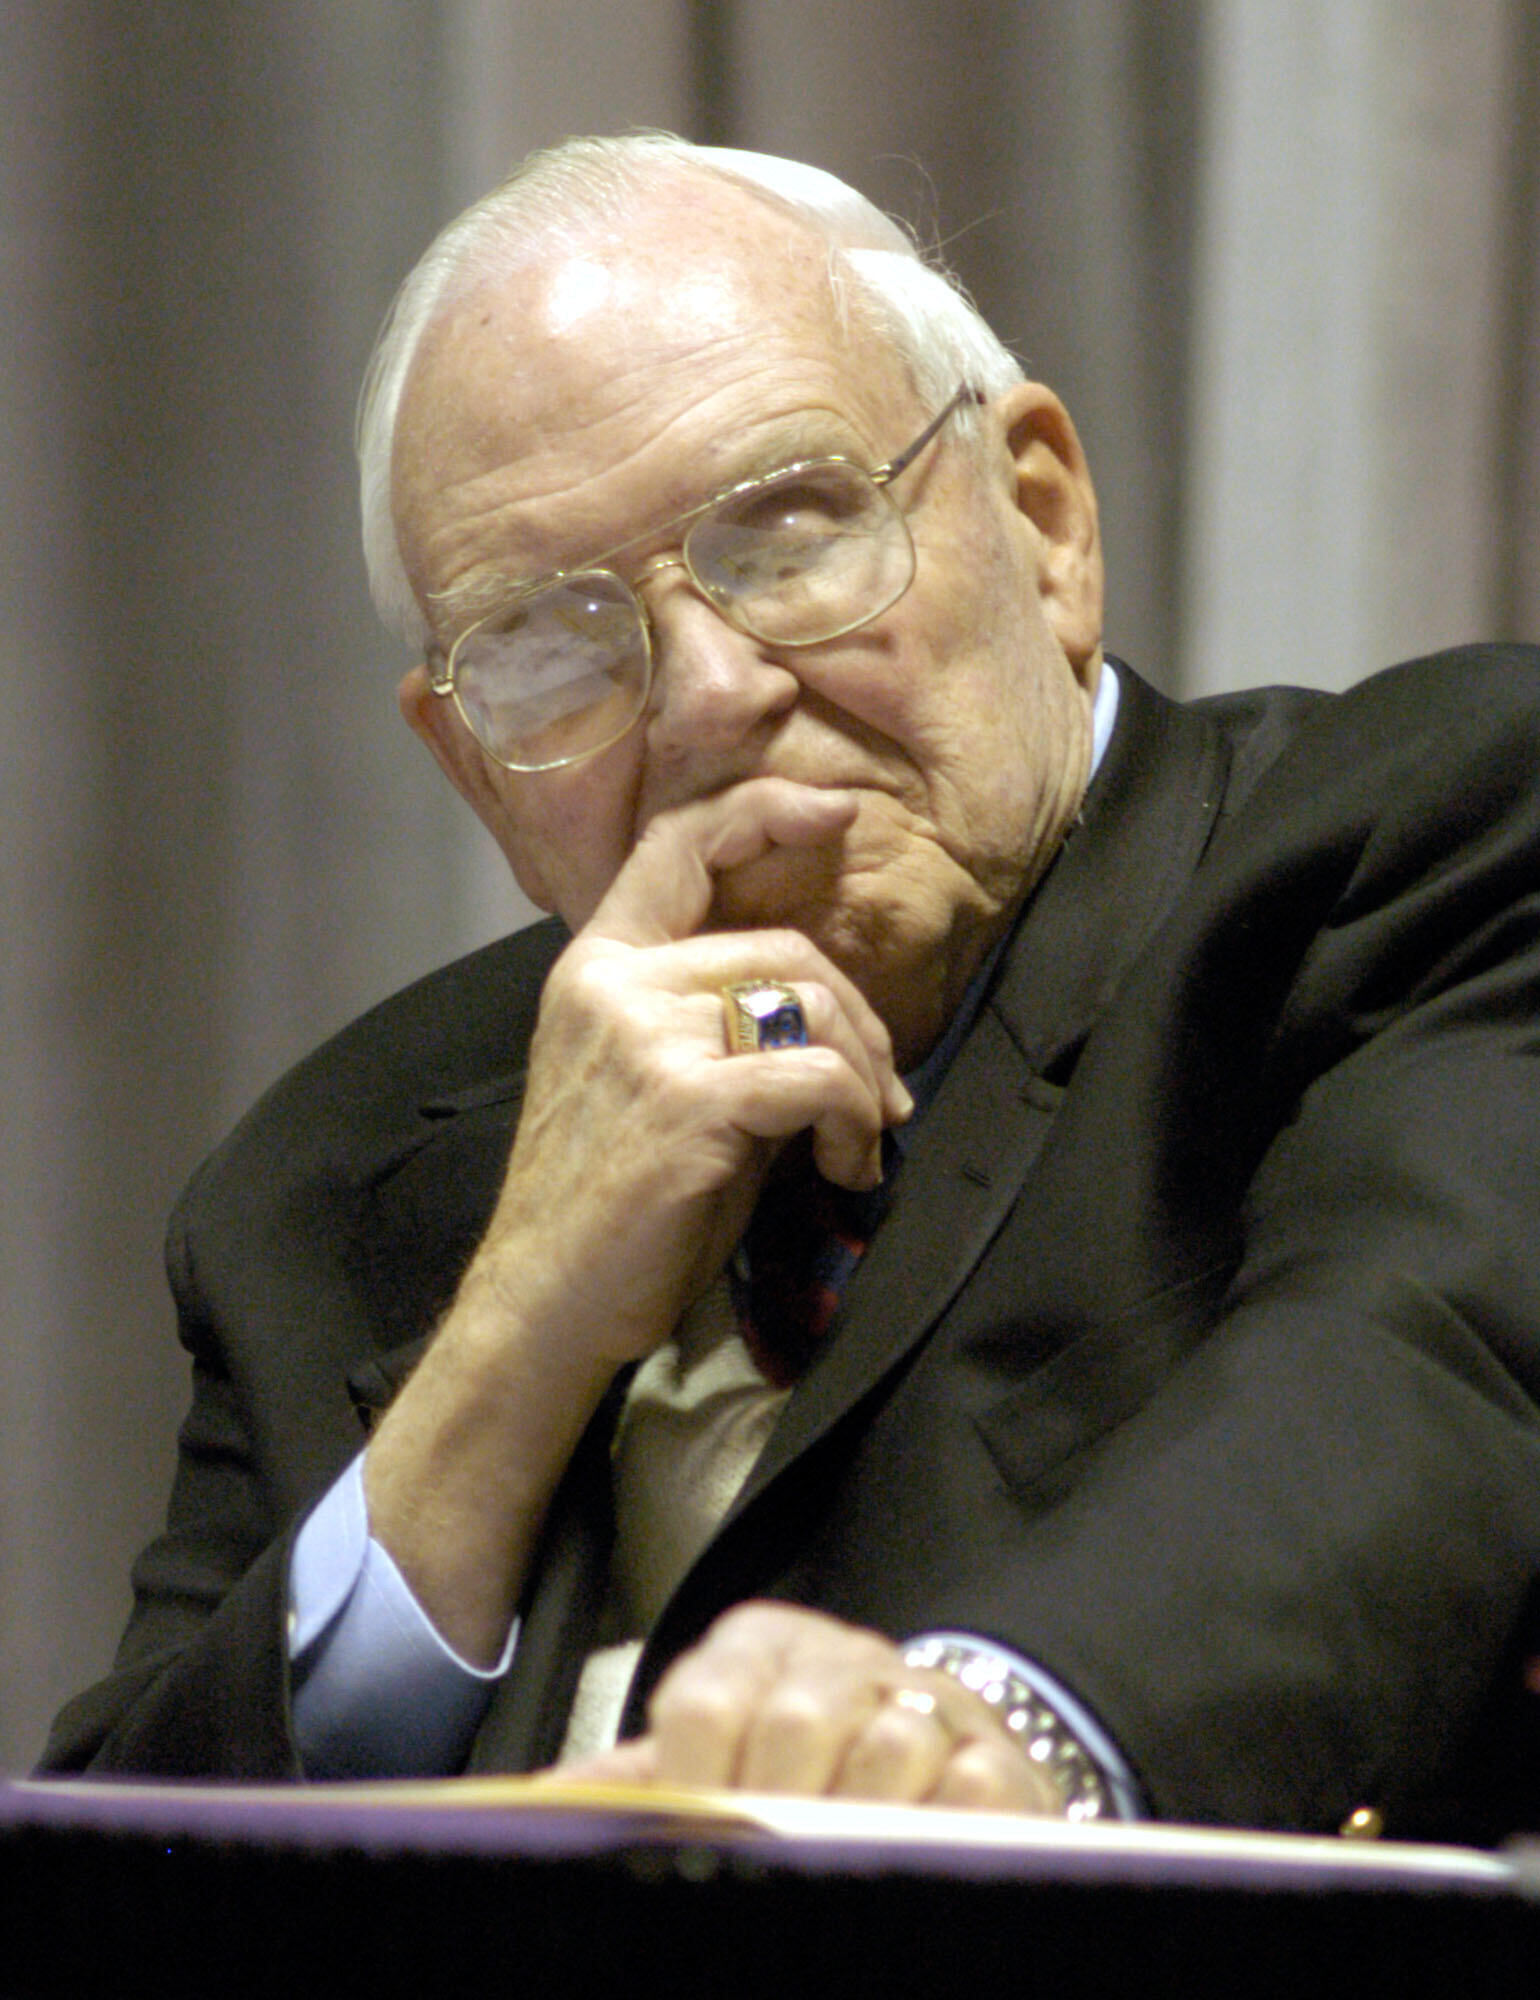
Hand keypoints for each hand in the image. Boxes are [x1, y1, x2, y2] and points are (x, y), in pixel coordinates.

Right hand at [363, 782, 909, 1663]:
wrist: (545, 1305)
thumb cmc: (609, 1204)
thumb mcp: (649, 1080)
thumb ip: (712, 1018)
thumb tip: (826, 1005)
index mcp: (595, 966)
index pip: (678, 844)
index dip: (764, 811)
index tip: (838, 813)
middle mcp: (613, 983)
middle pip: (784, 947)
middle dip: (860, 1020)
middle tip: (883, 1095)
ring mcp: (644, 1038)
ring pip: (810, 1006)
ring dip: (865, 1078)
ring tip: (860, 1142)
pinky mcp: (686, 1102)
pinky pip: (818, 1077)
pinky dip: (856, 1122)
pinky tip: (846, 1168)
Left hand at [563, 1603, 1066, 1812]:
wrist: (935, 1762)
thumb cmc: (797, 1774)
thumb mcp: (709, 1765)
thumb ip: (630, 1786)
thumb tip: (524, 1809)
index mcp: (758, 1650)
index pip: (709, 1698)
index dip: (697, 1777)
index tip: (704, 1826)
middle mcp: (844, 1658)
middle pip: (797, 1721)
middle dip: (775, 1806)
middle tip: (768, 1856)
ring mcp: (927, 1700)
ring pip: (888, 1743)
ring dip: (857, 1818)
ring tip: (831, 1858)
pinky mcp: (998, 1756)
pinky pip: (973, 1783)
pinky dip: (941, 1825)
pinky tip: (909, 1851)